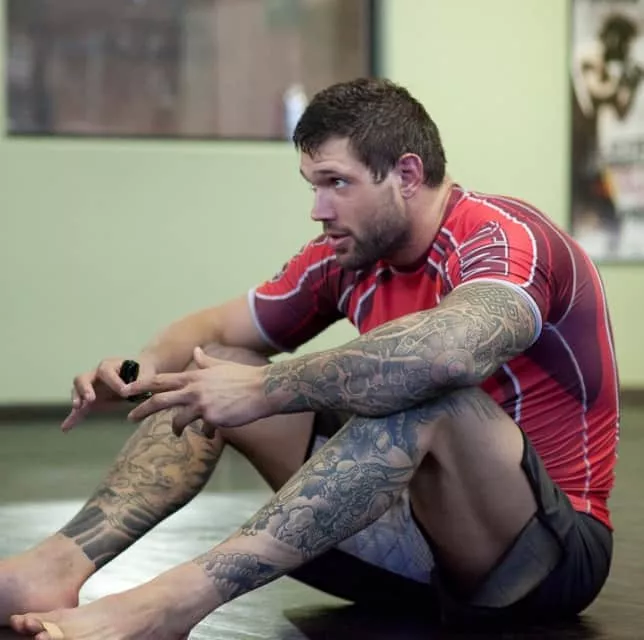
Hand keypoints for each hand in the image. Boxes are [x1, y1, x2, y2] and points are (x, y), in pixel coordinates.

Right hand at [62, 356, 156, 431]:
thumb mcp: (145, 376)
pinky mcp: (90, 400)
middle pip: (83, 378)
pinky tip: (66, 428)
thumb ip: (140, 383)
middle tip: (90, 399)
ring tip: (78, 408)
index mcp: (110, 366)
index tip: (124, 393)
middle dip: (85, 388)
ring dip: (77, 399)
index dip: (114, 382)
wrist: (140, 375)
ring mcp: (91, 387)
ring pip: (77, 391)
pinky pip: (79, 409)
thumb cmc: (143, 373)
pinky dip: (73, 418)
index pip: (106, 371)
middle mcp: (96, 375)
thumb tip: (135, 391)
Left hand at [125, 347, 272, 436]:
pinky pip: (202, 429)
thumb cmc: (243, 377)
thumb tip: (196, 350)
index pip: (162, 380)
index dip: (142, 385)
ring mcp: (202, 404)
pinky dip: (205, 432)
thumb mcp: (221, 365)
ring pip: (177, 420)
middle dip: (141, 409)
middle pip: (159, 400)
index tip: (128, 389)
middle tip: (129, 418)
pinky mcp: (212, 418)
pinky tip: (210, 435)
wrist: (263, 389)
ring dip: (175, 428)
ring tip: (176, 434)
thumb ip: (205, 361)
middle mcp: (194, 389)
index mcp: (194, 375)